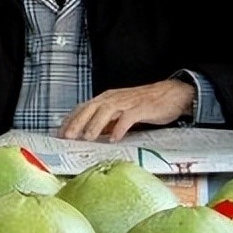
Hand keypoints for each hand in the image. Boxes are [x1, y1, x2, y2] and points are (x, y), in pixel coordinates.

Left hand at [59, 79, 195, 141]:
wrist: (172, 94)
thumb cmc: (144, 104)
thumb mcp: (120, 111)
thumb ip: (105, 121)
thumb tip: (88, 134)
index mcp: (106, 98)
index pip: (83, 108)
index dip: (70, 120)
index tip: (59, 133)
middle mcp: (113, 98)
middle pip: (90, 108)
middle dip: (77, 122)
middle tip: (67, 137)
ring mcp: (127, 101)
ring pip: (106, 111)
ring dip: (95, 124)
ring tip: (87, 138)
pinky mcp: (142, 107)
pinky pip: (128, 117)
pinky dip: (120, 127)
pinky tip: (114, 138)